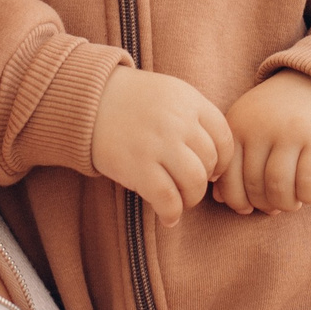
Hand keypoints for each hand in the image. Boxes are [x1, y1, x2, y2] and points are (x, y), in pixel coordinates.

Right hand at [92, 69, 235, 225]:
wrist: (86, 101)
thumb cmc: (130, 100)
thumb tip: (216, 160)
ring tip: (179, 201)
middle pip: (211, 163)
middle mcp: (178, 121)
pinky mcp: (137, 166)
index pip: (224, 138)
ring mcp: (158, 144)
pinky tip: (168, 216)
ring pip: (195, 183)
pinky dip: (171, 213)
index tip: (211, 169)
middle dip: (204, 181)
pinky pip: (168, 198)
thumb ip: (194, 116)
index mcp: (189, 101)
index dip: (222, 160)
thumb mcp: (169, 92)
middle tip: (189, 186)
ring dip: (191, 199)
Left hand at [217, 71, 310, 215]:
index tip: (248, 207)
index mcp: (237, 126)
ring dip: (286, 205)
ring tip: (291, 202)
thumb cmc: (276, 119)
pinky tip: (309, 193)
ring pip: (279, 188)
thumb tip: (220, 199)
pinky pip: (308, 184)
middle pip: (254, 186)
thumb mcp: (248, 130)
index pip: (227, 178)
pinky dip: (308, 197)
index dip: (236, 201)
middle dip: (264, 205)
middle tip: (273, 206)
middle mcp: (261, 127)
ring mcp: (291, 132)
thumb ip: (233, 161)